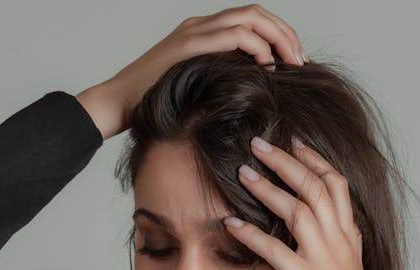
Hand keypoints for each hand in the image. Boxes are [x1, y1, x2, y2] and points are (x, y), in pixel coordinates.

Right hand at [76, 4, 307, 138]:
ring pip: (250, 18)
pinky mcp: (189, 45)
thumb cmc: (153, 106)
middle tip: (301, 61)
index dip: (278, 36)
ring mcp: (194, 31)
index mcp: (203, 34)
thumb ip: (218, 84)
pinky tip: (267, 67)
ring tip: (291, 63)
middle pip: (256, 13)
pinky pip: (234, 35)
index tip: (293, 61)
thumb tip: (249, 98)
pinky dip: (257, 47)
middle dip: (285, 33)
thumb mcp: (194, 92)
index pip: (251, 21)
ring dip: (277, 37)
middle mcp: (200, 25)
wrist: (118, 104)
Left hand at [223, 136, 381, 269]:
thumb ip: (330, 254)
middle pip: (316, 187)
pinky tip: (230, 223)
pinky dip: (251, 233)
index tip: (294, 142)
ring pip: (299, 209)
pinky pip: (275, 249)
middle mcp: (340, 244)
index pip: (336, 187)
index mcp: (349, 241)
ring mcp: (325, 262)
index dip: (315, 161)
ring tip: (243, 171)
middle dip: (287, 161)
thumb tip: (312, 238)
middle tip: (258, 144)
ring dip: (268, 187)